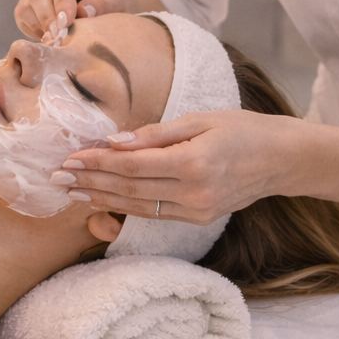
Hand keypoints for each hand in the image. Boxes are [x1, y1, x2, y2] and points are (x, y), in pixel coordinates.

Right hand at [14, 0, 141, 39]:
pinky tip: (51, 38)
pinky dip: (33, 31)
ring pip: (27, 5)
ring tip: (57, 41)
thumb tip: (82, 12)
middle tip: (60, 37)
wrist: (106, 6)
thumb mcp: (117, 0)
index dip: (62, 1)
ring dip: (40, 26)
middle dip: (48, 17)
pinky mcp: (28, 5)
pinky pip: (22, 17)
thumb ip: (103, 4)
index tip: (67, 22)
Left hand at [54, 110, 303, 224]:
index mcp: (194, 162)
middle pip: (129, 188)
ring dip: (100, 198)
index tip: (70, 157)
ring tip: (70, 191)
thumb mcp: (200, 119)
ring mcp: (196, 211)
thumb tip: (115, 141)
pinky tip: (101, 200)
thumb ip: (155, 133)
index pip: (132, 165)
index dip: (97, 162)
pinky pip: (152, 213)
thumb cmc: (242, 130)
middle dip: (90, 182)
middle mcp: (193, 193)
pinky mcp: (197, 219)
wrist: (281, 160)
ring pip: (137, 206)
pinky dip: (123, 206)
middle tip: (57, 176)